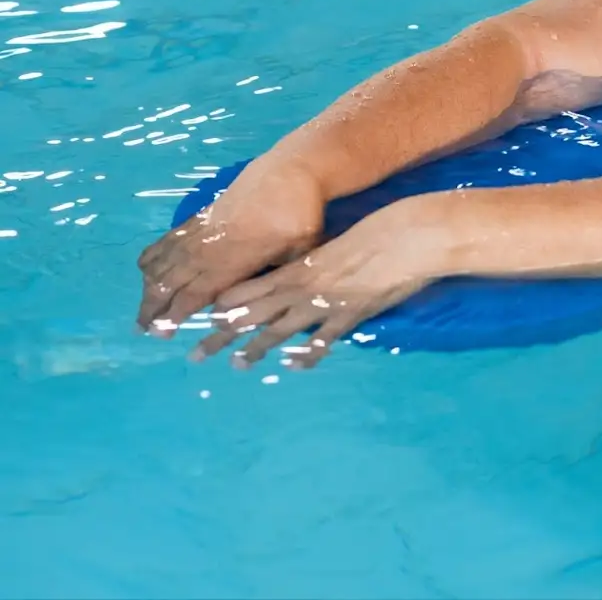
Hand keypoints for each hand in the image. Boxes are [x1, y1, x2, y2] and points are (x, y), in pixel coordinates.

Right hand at [137, 157, 325, 334]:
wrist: (291, 171)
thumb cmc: (300, 215)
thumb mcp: (299, 253)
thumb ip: (278, 279)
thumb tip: (269, 306)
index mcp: (233, 261)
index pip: (196, 293)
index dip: (176, 314)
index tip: (161, 333)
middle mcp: (210, 248)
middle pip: (171, 281)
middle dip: (154, 306)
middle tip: (142, 329)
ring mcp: (202, 230)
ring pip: (165, 261)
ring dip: (150, 286)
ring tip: (143, 308)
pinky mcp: (200, 216)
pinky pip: (167, 239)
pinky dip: (153, 256)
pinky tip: (146, 270)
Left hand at [190, 197, 446, 369]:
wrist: (404, 238)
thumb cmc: (373, 235)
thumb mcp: (333, 248)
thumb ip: (315, 265)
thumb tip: (303, 276)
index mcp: (297, 268)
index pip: (250, 289)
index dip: (226, 306)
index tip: (205, 319)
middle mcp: (302, 287)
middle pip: (253, 314)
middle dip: (223, 335)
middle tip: (197, 355)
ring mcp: (323, 303)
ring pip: (280, 329)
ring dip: (256, 349)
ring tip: (236, 365)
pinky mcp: (348, 315)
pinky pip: (322, 339)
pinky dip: (307, 354)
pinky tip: (294, 366)